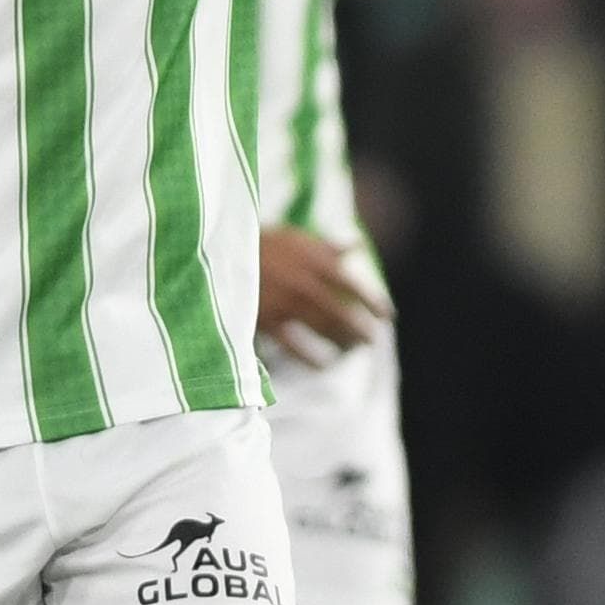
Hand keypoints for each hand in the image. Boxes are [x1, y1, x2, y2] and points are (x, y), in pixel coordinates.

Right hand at [257, 225, 387, 364]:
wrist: (218, 254)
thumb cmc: (259, 245)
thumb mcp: (294, 238)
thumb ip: (327, 246)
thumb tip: (357, 245)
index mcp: (313, 259)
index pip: (353, 284)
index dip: (373, 302)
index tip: (387, 315)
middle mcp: (304, 281)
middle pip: (342, 312)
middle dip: (361, 329)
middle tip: (371, 340)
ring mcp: (285, 303)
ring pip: (324, 329)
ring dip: (343, 342)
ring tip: (352, 350)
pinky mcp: (266, 321)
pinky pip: (296, 347)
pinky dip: (312, 358)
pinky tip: (323, 365)